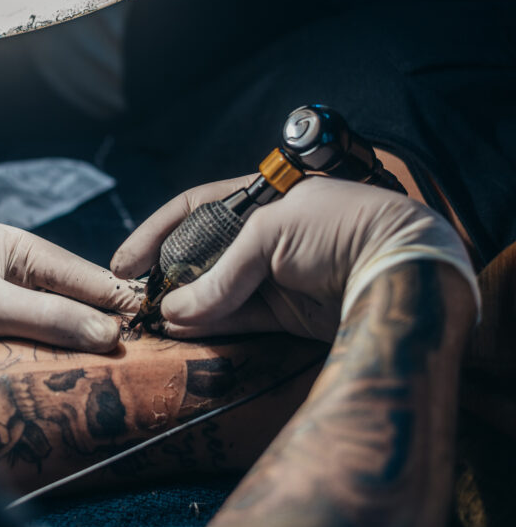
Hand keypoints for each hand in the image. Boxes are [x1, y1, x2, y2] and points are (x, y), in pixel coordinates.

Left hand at [0, 224, 142, 357]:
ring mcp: (4, 291)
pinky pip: (40, 328)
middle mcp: (13, 263)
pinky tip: (79, 360)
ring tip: (122, 354)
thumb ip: (48, 319)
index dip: (113, 296)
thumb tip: (110, 334)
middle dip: (104, 315)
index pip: (78, 271)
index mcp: (14, 244)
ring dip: (84, 331)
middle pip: (72, 291)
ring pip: (59, 311)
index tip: (151, 319)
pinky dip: (61, 343)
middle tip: (146, 342)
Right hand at [111, 175, 475, 341]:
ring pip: (217, 289)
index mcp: (259, 198)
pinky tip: (183, 328)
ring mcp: (276, 273)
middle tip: (137, 294)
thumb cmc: (341, 229)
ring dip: (186, 305)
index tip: (125, 260)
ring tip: (153, 318)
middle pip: (201, 253)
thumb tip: (175, 311)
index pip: (194, 208)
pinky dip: (211, 323)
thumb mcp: (270, 235)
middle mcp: (265, 234)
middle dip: (168, 274)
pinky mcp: (289, 311)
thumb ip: (220, 273)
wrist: (401, 269)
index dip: (156, 232)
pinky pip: (239, 317)